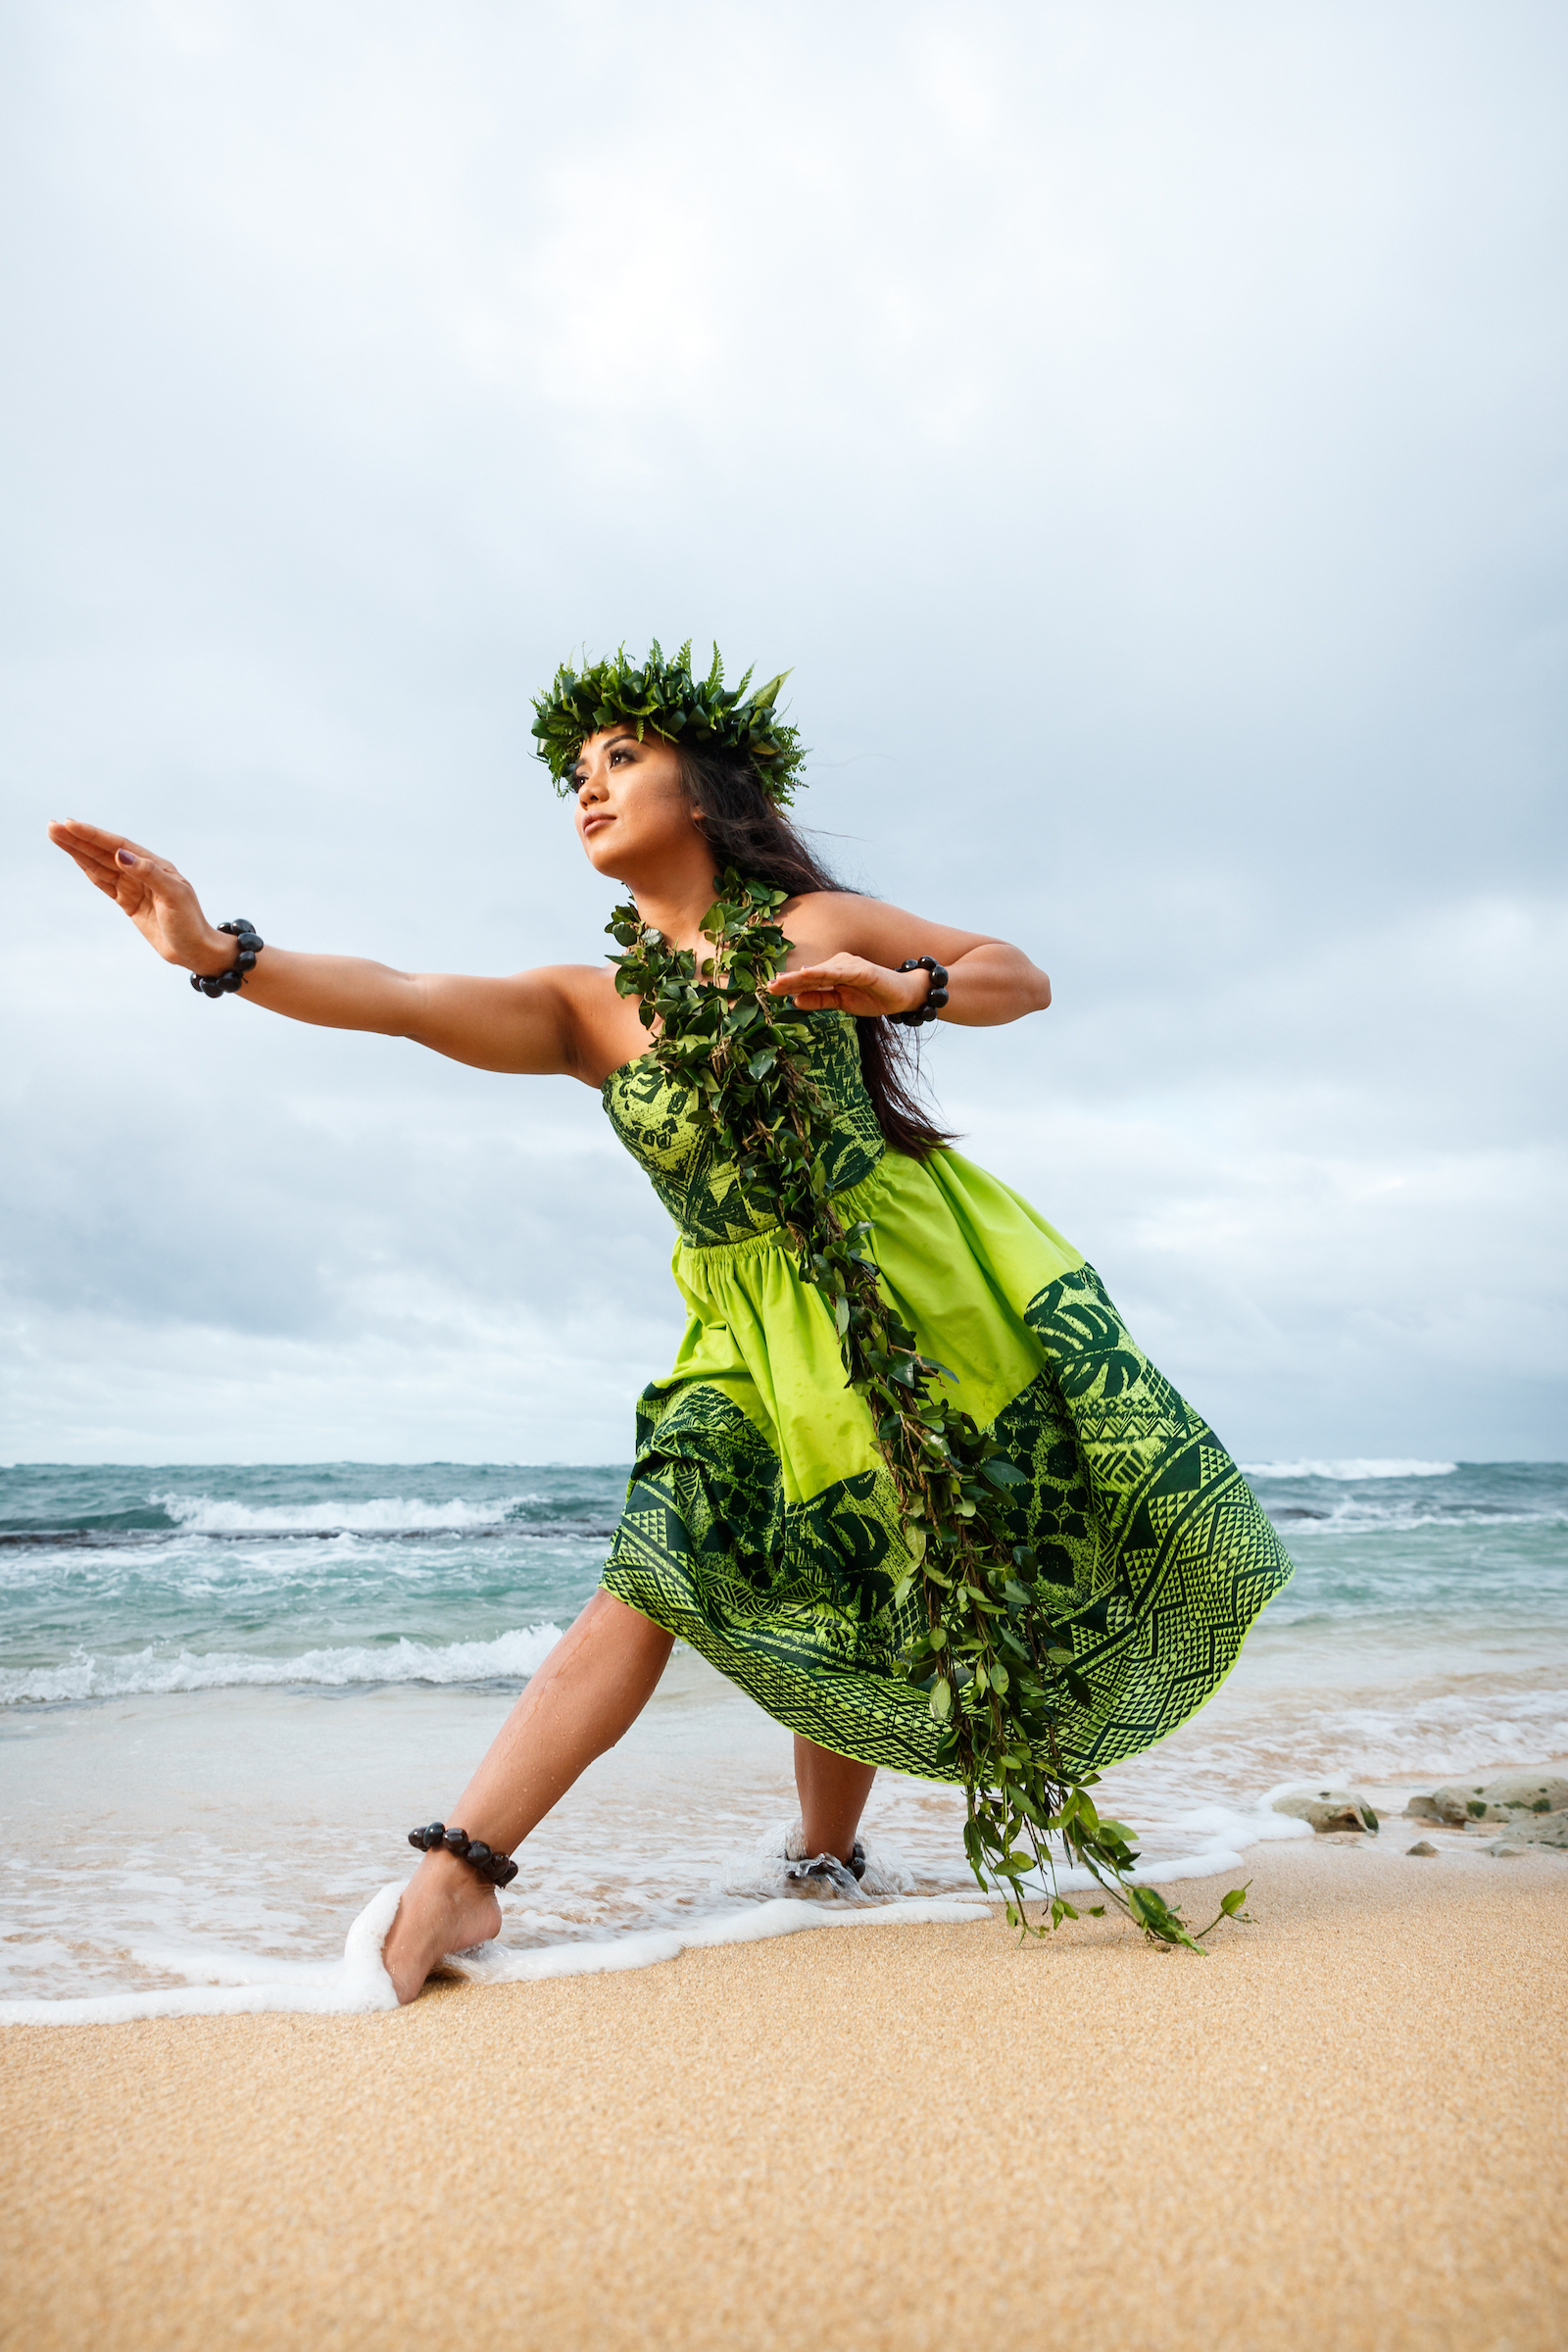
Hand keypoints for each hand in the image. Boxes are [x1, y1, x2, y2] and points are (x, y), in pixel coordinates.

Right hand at [47, 820, 237, 974]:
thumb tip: (121, 855)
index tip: (70, 825)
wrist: (195, 951)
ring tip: (56, 837)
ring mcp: (134, 887)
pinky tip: (75, 858)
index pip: (119, 846)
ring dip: (78, 852)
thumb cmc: (189, 923)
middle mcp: (143, 872)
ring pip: (100, 865)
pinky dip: (88, 870)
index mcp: (156, 865)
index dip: (94, 836)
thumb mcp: (173, 897)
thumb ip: (149, 874)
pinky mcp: (129, 902)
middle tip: (52, 827)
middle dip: (78, 839)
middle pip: (104, 852)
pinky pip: (105, 883)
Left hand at [765, 954, 930, 1019]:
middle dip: (789, 980)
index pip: (806, 980)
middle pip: (810, 973)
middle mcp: (839, 964)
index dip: (788, 984)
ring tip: (783, 982)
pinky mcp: (864, 970)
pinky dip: (828, 974)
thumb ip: (819, 1000)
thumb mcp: (842, 1003)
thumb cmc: (873, 997)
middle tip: (769, 986)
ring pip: (822, 972)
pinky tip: (813, 975)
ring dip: (802, 977)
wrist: (903, 995)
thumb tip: (794, 1002)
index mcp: (832, 972)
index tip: (769, 989)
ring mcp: (851, 966)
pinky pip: (843, 973)